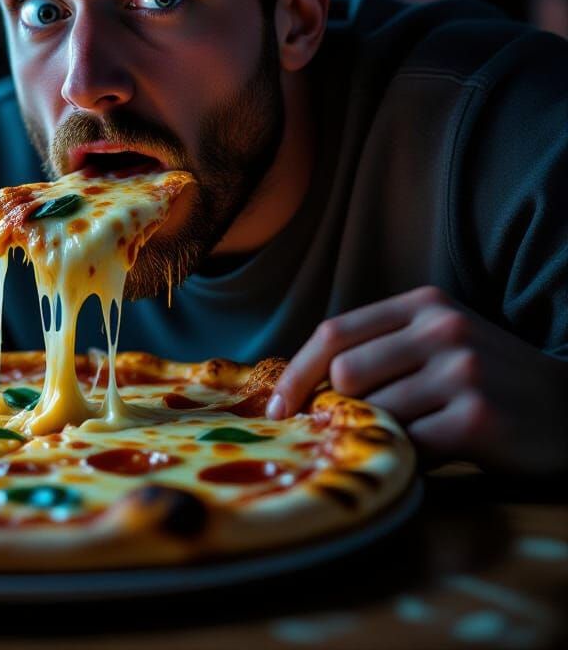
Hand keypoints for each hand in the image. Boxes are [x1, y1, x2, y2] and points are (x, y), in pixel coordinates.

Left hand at [267, 286, 567, 475]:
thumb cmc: (489, 378)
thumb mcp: (439, 341)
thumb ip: (381, 348)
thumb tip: (303, 385)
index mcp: (423, 305)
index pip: (333, 332)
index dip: (294, 372)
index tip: (275, 407)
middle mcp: (441, 329)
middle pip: (344, 371)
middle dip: (333, 408)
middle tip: (337, 432)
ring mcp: (462, 371)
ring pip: (375, 411)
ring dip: (374, 436)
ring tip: (393, 443)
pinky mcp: (478, 417)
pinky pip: (411, 445)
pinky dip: (405, 460)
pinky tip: (421, 460)